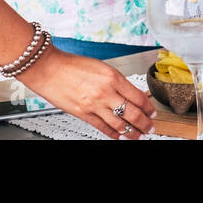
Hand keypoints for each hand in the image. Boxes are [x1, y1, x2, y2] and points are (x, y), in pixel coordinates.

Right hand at [19, 47, 155, 139]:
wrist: (49, 69)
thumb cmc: (73, 65)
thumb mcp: (102, 68)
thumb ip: (117, 82)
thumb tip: (131, 94)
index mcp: (113, 77)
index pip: (138, 96)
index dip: (148, 107)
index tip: (152, 112)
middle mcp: (105, 92)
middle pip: (132, 113)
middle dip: (144, 123)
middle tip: (150, 128)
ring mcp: (94, 105)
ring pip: (119, 124)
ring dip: (132, 132)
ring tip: (138, 136)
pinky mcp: (83, 114)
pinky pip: (102, 127)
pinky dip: (113, 134)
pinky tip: (120, 136)